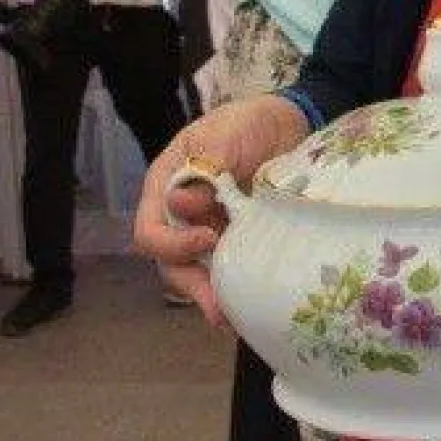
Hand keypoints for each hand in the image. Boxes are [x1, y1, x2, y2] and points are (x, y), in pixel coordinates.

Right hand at [132, 95, 311, 328]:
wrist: (290, 123)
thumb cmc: (248, 123)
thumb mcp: (224, 135)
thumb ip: (205, 166)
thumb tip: (183, 204)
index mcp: (166, 186)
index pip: (150, 229)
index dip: (172, 244)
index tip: (207, 240)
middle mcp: (181, 215)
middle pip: (171, 261)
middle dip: (192, 286)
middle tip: (219, 307)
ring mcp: (208, 229)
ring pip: (198, 272)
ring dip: (213, 295)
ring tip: (233, 317)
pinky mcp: (237, 239)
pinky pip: (228, 268)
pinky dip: (235, 286)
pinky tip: (249, 304)